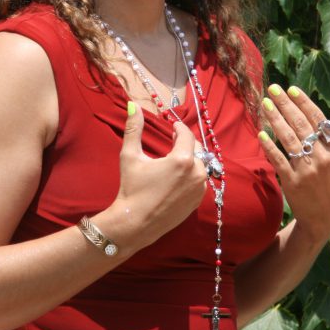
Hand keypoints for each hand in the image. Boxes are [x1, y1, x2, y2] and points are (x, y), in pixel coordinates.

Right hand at [111, 102, 208, 248]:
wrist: (135, 223)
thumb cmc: (132, 188)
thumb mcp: (130, 156)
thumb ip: (133, 129)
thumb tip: (133, 105)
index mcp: (182, 160)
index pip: (186, 135)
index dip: (179, 128)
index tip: (172, 126)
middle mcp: (196, 173)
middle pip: (195, 149)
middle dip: (184, 143)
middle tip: (172, 141)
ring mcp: (199, 189)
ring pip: (199, 165)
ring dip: (189, 159)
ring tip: (174, 159)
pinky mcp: (197, 201)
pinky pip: (199, 181)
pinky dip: (191, 175)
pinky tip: (177, 177)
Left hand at [257, 85, 329, 243]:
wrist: (324, 216)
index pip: (319, 119)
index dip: (304, 103)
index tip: (291, 89)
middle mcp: (324, 158)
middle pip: (302, 125)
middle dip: (286, 105)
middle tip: (272, 88)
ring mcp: (308, 170)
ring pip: (289, 139)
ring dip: (275, 120)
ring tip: (265, 104)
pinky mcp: (293, 182)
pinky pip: (279, 160)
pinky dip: (269, 147)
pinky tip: (260, 133)